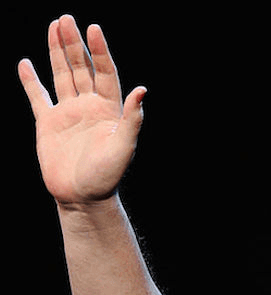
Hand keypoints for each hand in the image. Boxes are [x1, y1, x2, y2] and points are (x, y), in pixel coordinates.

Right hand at [18, 15, 145, 206]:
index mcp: (109, 109)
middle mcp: (89, 106)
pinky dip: (31, 81)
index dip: (100, 51)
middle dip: (74, 44)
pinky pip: (38, 97)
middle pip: (81, 68)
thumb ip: (132, 118)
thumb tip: (142, 90)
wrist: (82, 197)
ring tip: (54, 27)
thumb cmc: (107, 175)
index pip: (105, 72)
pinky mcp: (49, 123)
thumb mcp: (124, 146)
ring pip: (62, 75)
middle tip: (66, 18)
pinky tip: (26, 63)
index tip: (94, 28)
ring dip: (57, 52)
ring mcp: (68, 113)